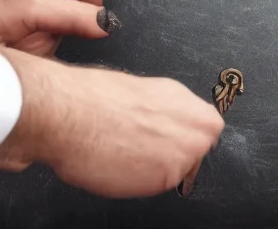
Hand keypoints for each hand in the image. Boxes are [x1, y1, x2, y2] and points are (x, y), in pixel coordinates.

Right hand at [0, 46, 224, 197]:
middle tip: (143, 144)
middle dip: (172, 152)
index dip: (183, 136)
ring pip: (172, 171)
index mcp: (199, 113)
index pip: (206, 134)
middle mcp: (197, 137)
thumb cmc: (100, 98)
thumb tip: (174, 120)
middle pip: (193, 155)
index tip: (168, 136)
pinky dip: (134, 180)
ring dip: (152, 166)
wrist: (71, 115)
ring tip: (124, 149)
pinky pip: (151, 186)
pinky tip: (117, 161)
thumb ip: (174, 111)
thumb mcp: (152, 92)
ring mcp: (181, 161)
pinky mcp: (160, 182)